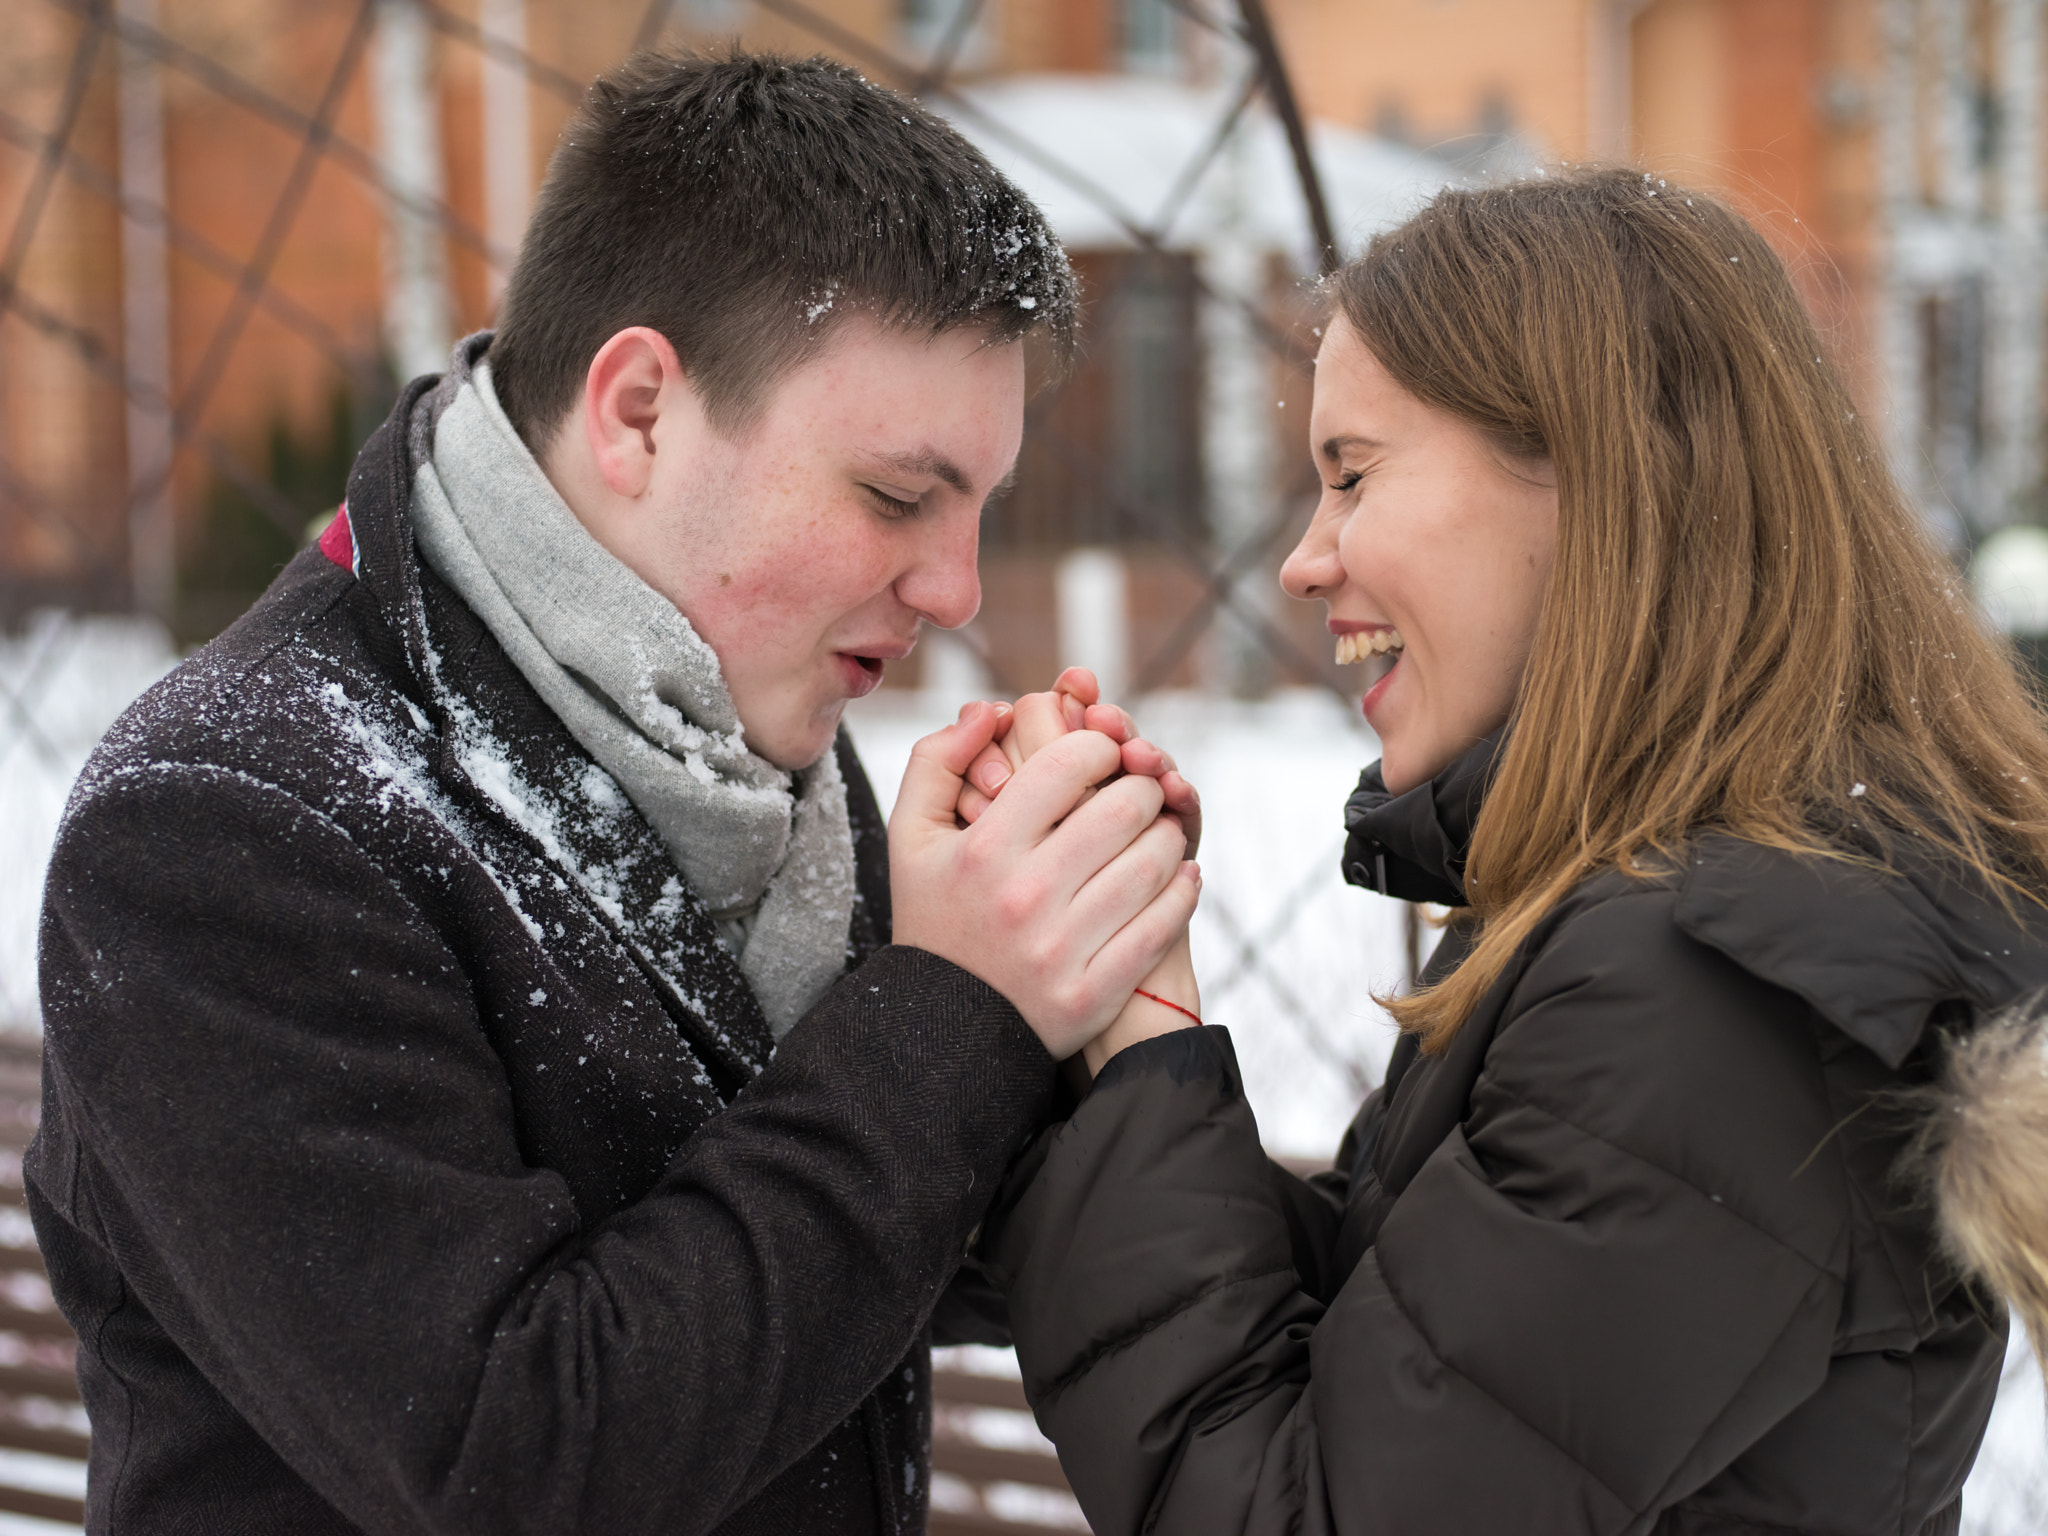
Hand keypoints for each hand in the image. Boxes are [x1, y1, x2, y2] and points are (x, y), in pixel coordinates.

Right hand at [889, 703, 1200, 1058]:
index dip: (1098, 745)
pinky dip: (1181, 892)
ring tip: (1159, 831)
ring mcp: (1061, 949)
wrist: (943, 1029)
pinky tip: (1178, 876)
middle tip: (1140, 789)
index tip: (1102, 754)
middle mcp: (1024, 896)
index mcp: (984, 849)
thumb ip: (938, 760)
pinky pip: (1160, 926)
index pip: (1068, 764)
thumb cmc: (935, 916)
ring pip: (1151, 865)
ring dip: (1167, 837)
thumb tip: (992, 708)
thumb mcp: (911, 837)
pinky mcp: (1092, 993)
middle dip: (1142, 786)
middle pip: (1123, 808)